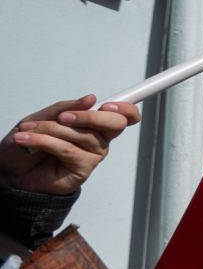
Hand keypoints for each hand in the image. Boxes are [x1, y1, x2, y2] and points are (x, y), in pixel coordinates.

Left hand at [0, 97, 140, 196]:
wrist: (8, 168)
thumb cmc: (27, 141)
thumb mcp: (41, 117)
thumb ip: (65, 108)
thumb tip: (91, 99)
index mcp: (94, 123)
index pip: (125, 115)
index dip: (125, 108)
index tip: (106, 105)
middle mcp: (99, 138)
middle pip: (116, 124)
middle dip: (89, 117)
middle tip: (62, 117)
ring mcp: (93, 155)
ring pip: (83, 135)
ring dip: (51, 130)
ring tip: (27, 131)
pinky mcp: (82, 170)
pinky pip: (68, 150)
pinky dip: (45, 142)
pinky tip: (27, 141)